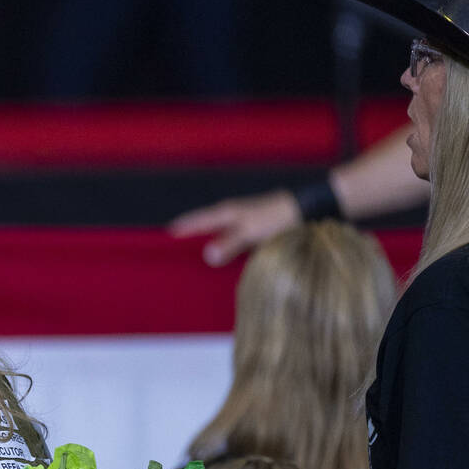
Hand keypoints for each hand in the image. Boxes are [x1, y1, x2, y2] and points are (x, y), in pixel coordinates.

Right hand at [168, 190, 300, 265]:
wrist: (304, 210)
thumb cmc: (277, 218)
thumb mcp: (251, 232)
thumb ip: (230, 243)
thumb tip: (207, 256)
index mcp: (225, 213)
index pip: (196, 221)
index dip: (181, 228)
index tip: (164, 237)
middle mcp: (230, 216)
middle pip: (202, 226)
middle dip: (188, 236)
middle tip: (171, 249)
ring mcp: (240, 222)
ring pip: (215, 233)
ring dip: (204, 243)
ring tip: (191, 257)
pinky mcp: (249, 230)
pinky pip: (227, 240)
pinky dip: (219, 247)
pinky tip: (219, 258)